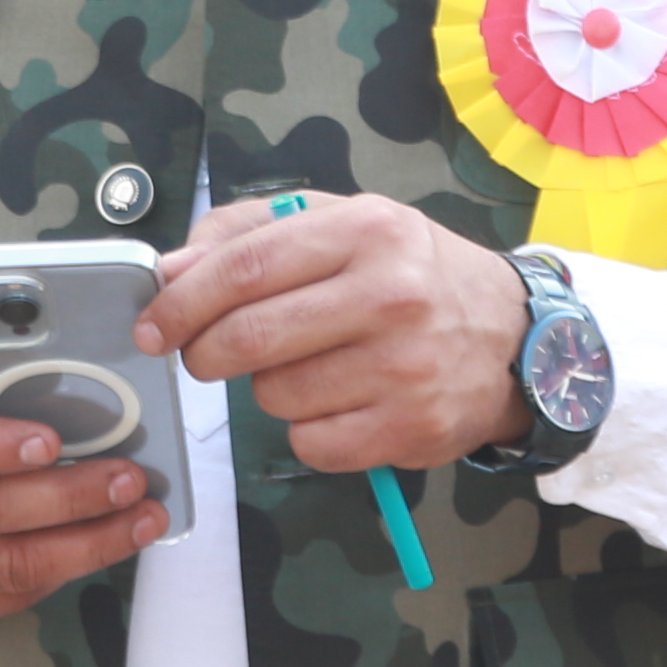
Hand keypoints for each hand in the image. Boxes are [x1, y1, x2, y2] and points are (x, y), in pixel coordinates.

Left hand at [134, 191, 528, 476]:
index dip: (182, 302)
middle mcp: (392, 296)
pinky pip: (311, 443)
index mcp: (367, 230)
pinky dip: (308, 430)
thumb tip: (171, 271)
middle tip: (201, 357)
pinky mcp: (412, 429)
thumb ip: (250, 234)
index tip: (152, 325)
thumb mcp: (343, 223)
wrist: (514, 335)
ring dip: (269, 389)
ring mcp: (406, 368)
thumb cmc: (409, 273)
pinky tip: (339, 403)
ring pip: (275, 396)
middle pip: (249, 338)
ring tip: (308, 368)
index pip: (245, 267)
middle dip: (203, 354)